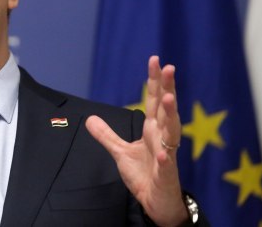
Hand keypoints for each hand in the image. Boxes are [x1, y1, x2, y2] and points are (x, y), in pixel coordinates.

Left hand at [85, 56, 187, 225]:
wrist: (156, 202)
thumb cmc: (144, 174)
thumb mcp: (120, 152)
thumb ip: (107, 135)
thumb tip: (89, 118)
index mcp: (153, 130)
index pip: (154, 100)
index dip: (155, 81)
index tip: (155, 60)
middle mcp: (162, 138)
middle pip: (166, 109)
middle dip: (167, 88)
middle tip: (169, 67)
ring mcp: (167, 155)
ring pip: (172, 131)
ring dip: (171, 114)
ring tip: (168, 98)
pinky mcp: (166, 174)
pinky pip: (167, 165)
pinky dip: (166, 158)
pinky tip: (163, 153)